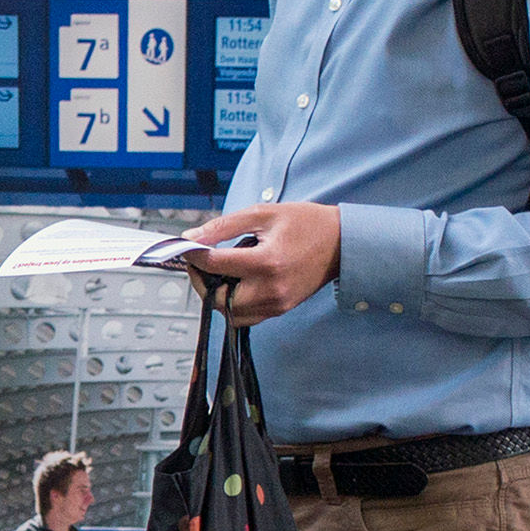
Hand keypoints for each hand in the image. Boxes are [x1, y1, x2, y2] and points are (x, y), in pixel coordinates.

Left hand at [178, 200, 342, 319]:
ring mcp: (277, 303)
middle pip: (217, 299)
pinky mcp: (281, 309)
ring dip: (216, 294)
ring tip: (218, 272)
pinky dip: (233, 303)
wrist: (341, 242)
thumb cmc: (306, 224)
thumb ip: (224, 226)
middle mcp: (271, 289)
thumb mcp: (263, 214)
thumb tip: (192, 238)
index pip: (215, 265)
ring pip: (229, 312)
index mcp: (267, 262)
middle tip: (200, 264)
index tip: (188, 248)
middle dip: (202, 282)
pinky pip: (246, 316)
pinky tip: (235, 282)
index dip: (194, 256)